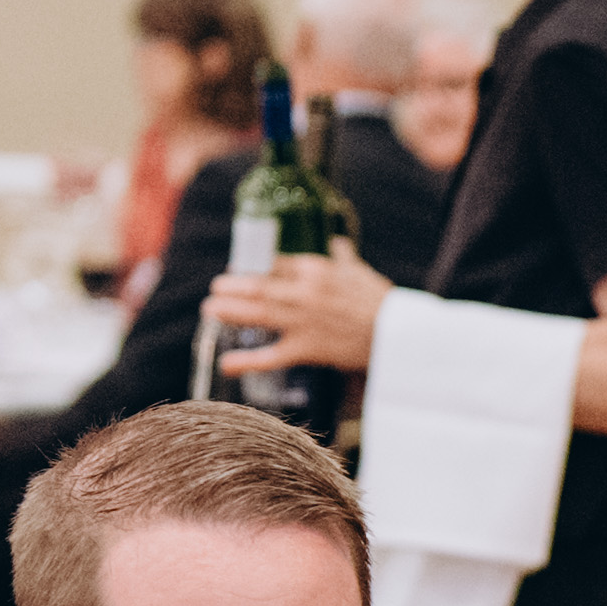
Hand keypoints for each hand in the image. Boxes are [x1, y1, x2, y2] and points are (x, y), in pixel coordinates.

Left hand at [201, 248, 394, 376]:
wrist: (396, 334)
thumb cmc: (379, 300)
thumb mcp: (358, 270)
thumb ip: (341, 255)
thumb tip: (335, 242)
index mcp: (316, 269)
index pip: (274, 264)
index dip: (252, 266)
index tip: (238, 267)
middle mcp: (304, 292)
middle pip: (259, 286)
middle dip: (233, 287)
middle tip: (216, 287)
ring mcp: (302, 322)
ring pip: (258, 314)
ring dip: (230, 311)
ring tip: (210, 309)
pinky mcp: (306, 349)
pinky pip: (271, 356)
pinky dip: (247, 360)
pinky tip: (226, 363)